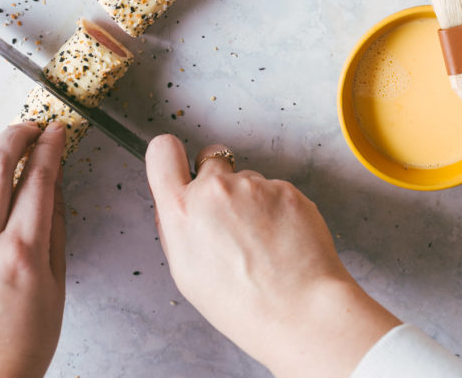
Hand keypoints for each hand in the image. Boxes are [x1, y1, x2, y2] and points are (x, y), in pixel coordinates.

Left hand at [0, 122, 66, 377]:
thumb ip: (55, 226)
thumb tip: (54, 182)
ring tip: (5, 144)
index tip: (58, 131)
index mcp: (22, 251)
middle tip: (31, 127)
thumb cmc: (26, 338)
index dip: (50, 146)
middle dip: (16, 135)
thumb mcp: (57, 281)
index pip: (38, 177)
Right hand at [146, 137, 399, 377]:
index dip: (171, 156)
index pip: (162, 151)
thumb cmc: (242, 305)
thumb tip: (182, 203)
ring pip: (247, 178)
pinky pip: (276, 188)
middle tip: (232, 216)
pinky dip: (278, 208)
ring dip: (252, 199)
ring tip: (262, 242)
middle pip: (211, 159)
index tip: (181, 166)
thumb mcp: (187, 272)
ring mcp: (254, 184)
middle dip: (218, 179)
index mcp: (182, 211)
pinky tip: (283, 240)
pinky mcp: (285, 187)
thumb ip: (179, 226)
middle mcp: (215, 189)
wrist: (299, 310)